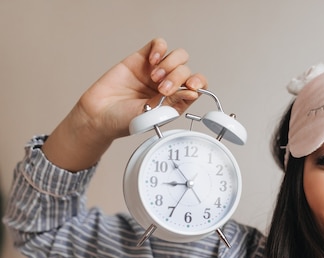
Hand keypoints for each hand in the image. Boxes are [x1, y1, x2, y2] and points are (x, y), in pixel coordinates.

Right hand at [43, 38, 206, 171]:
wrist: (99, 115)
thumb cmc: (124, 120)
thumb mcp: (153, 115)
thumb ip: (173, 102)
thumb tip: (194, 93)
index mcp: (176, 100)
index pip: (198, 86)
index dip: (198, 83)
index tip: (190, 86)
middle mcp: (169, 85)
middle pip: (187, 70)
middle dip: (178, 77)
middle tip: (162, 88)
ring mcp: (156, 71)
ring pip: (177, 56)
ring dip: (170, 64)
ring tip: (154, 77)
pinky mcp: (142, 59)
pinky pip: (158, 45)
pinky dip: (159, 49)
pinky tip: (152, 61)